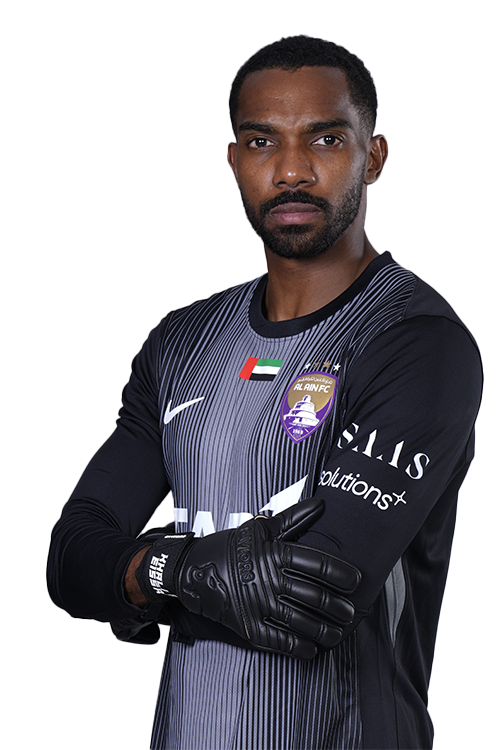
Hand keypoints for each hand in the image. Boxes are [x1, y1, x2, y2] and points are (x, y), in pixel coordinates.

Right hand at [136, 498, 360, 658]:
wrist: (193, 569)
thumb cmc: (232, 546)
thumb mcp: (261, 528)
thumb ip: (294, 518)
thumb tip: (322, 504)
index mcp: (275, 553)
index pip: (318, 563)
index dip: (341, 574)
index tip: (357, 581)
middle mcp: (269, 579)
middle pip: (314, 595)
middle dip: (338, 607)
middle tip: (351, 613)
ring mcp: (258, 604)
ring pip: (301, 621)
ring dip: (324, 630)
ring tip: (338, 634)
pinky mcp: (247, 624)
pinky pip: (278, 640)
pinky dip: (298, 647)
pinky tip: (312, 649)